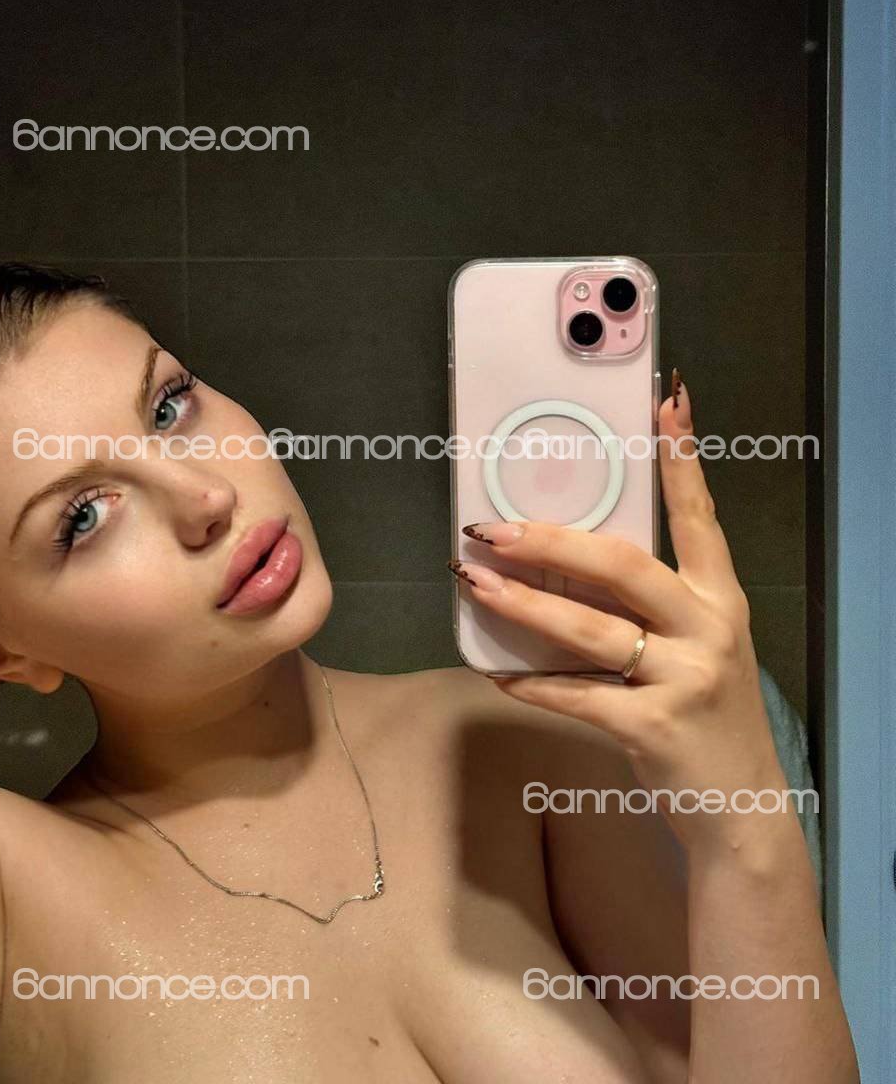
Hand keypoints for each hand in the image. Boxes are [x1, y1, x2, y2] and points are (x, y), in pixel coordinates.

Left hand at [449, 372, 786, 849]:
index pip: (699, 516)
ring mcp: (686, 678)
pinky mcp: (655, 728)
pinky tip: (497, 674)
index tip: (668, 401)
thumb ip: (649, 608)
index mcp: (719, 598)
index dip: (682, 459)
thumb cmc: (706, 717)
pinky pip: (577, 695)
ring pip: (589, 629)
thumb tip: (561, 566)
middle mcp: (709, 628)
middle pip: (623, 565)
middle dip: (549, 541)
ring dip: (521, 605)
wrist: (741, 811)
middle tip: (490, 528)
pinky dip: (532, 684)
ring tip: (472, 583)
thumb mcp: (696, 649)